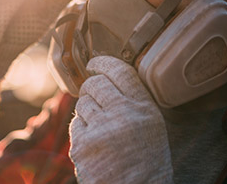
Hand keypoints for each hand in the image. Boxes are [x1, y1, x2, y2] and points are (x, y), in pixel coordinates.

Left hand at [69, 56, 172, 183]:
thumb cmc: (145, 162)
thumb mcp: (151, 127)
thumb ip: (132, 102)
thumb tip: (107, 79)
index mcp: (144, 109)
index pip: (120, 72)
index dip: (104, 63)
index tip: (95, 63)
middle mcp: (123, 115)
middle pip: (95, 83)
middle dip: (91, 88)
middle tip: (95, 97)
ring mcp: (100, 129)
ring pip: (82, 103)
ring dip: (87, 111)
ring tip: (100, 128)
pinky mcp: (81, 144)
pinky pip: (75, 125)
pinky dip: (81, 131)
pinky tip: (94, 143)